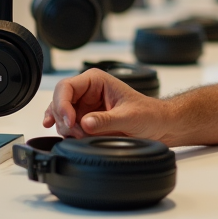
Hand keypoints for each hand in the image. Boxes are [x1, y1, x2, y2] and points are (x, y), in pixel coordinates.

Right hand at [42, 69, 171, 141]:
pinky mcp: (85, 122)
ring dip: (66, 129)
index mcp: (96, 80)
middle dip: (64, 119)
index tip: (69, 121)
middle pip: (58, 102)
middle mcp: (86, 92)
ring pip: (60, 116)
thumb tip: (85, 123)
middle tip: (77, 133)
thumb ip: (107, 120)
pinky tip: (70, 137)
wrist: (159, 125)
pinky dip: (67, 134)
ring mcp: (84, 107)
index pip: (66, 87)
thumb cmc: (148, 114)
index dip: (62, 104)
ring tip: (83, 136)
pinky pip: (67, 127)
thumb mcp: (129, 117)